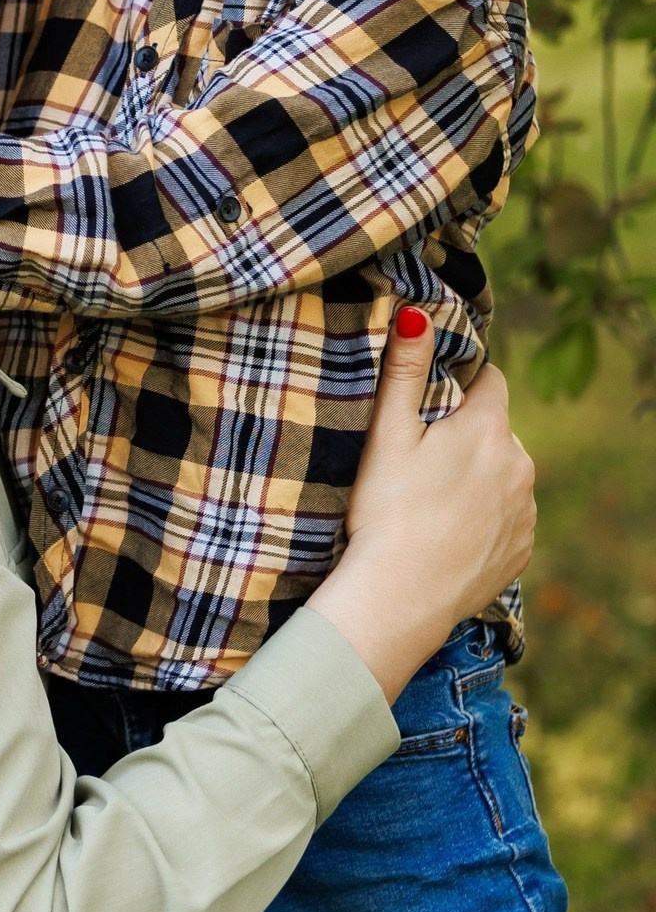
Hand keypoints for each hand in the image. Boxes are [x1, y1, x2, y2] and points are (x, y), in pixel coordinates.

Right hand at [305, 308, 535, 704]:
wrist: (400, 598)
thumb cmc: (386, 510)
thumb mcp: (387, 434)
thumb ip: (404, 371)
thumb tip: (416, 314)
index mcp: (489, 430)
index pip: (491, 381)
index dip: (463, 383)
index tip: (434, 400)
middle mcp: (520, 466)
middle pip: (497, 431)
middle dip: (467, 435)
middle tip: (420, 458)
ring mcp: (526, 512)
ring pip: (504, 475)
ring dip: (478, 477)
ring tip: (430, 500)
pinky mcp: (521, 550)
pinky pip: (507, 518)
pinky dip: (483, 518)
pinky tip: (446, 531)